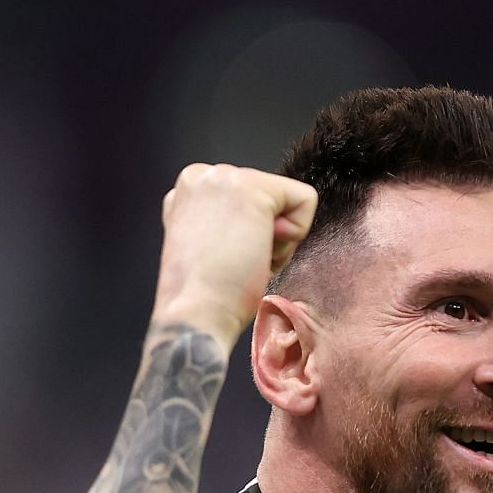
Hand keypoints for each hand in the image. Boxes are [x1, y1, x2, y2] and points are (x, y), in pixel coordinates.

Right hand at [151, 164, 317, 350]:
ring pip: (285, 201)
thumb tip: (260, 224)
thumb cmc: (204, 298)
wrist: (195, 317)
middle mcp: (202, 175)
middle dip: (262, 237)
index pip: (247, 200)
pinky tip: (263, 254)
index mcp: (188, 190)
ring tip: (244, 262)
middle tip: (235, 265)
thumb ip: (225, 222)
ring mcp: (225, 177)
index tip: (223, 259)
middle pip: (268, 199)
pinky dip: (296, 234)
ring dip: (275, 241)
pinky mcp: (253, 189)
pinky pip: (305, 200)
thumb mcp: (208, 246)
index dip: (248, 237)